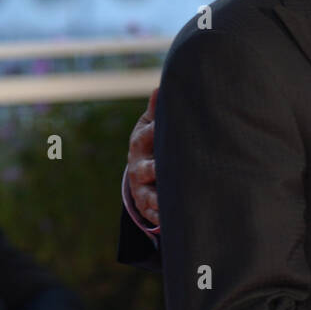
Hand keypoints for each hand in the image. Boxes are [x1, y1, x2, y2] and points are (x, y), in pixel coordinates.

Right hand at [128, 87, 160, 225]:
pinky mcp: (147, 206)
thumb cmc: (155, 138)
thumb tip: (159, 87)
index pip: (149, 136)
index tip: (168, 131)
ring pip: (148, 196)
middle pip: (147, 169)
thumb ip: (158, 110)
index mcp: (142, 143)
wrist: (142, 166)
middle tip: (167, 171)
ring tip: (169, 205)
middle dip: (158, 170)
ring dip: (159, 200)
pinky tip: (170, 222)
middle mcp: (139, 167)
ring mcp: (142, 188)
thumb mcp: (154, 123)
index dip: (157, 133)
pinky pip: (153, 214)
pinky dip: (161, 219)